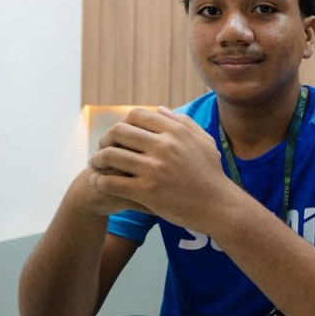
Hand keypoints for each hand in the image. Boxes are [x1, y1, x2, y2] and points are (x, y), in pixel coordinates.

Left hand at [88, 107, 231, 229]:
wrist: (219, 207)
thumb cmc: (212, 174)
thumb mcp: (203, 142)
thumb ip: (182, 122)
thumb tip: (159, 108)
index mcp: (175, 132)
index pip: (137, 115)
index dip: (123, 122)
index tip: (119, 134)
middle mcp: (164, 146)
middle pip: (119, 131)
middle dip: (106, 138)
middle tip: (102, 148)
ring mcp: (154, 169)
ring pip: (111, 155)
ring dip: (98, 159)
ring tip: (95, 165)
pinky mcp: (147, 192)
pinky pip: (112, 182)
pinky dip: (100, 181)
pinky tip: (99, 182)